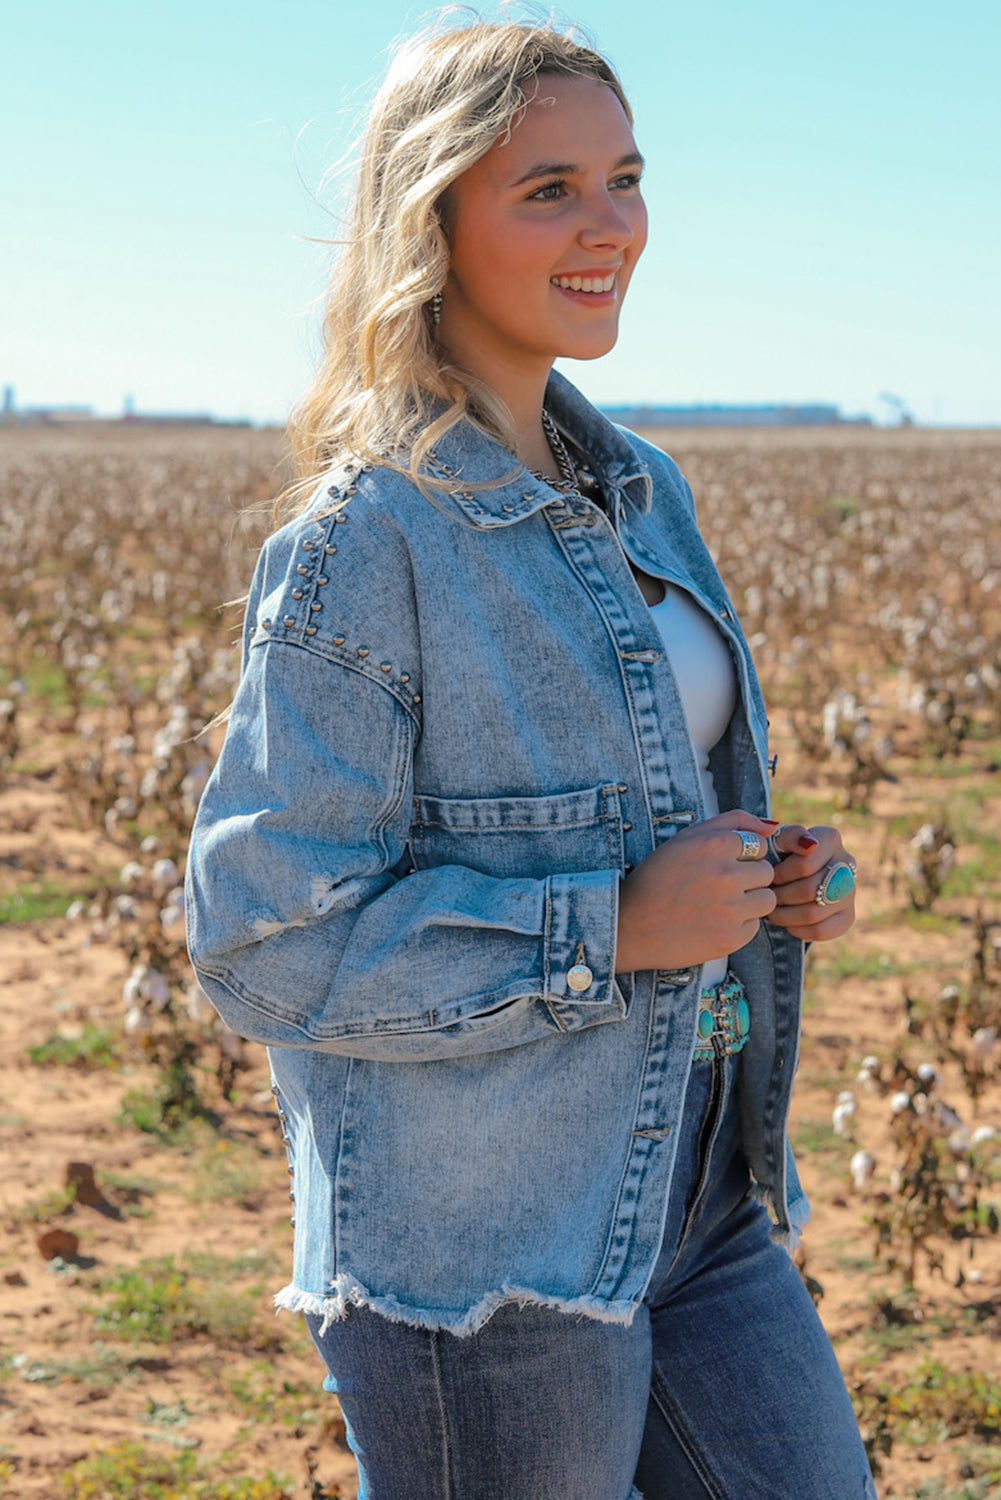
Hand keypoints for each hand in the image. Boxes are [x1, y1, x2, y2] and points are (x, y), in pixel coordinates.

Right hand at [616, 811, 778, 972]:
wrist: (630, 924)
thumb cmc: (658, 877)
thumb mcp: (687, 837)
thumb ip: (732, 822)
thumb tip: (772, 826)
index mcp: (715, 845)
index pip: (758, 845)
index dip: (742, 856)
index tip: (720, 865)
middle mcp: (726, 875)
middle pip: (767, 872)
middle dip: (749, 878)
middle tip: (719, 887)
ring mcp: (730, 909)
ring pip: (767, 900)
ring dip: (750, 902)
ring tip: (720, 905)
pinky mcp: (730, 938)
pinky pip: (754, 926)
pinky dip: (738, 925)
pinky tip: (712, 922)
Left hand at [766, 823, 856, 941]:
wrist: (792, 872)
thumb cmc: (781, 852)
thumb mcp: (779, 838)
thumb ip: (791, 835)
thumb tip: (810, 845)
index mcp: (830, 839)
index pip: (805, 865)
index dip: (780, 875)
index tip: (767, 876)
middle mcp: (847, 863)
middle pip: (809, 890)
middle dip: (780, 896)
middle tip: (766, 897)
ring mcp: (851, 891)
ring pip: (813, 913)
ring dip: (784, 915)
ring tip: (771, 911)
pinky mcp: (847, 916)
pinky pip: (821, 931)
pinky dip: (797, 929)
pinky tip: (787, 922)